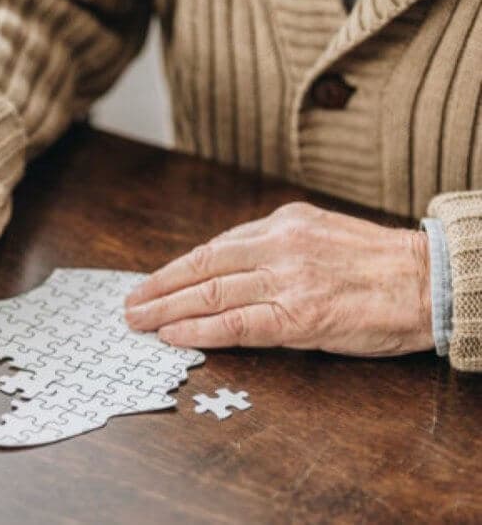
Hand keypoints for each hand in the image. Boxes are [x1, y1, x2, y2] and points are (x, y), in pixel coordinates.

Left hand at [124, 203, 433, 356]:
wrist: (430, 282)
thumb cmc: (378, 264)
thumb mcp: (321, 234)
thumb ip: (275, 245)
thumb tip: (228, 266)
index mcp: (283, 223)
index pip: (213, 248)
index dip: (175, 269)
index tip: (151, 282)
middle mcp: (279, 246)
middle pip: (201, 268)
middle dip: (158, 287)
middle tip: (130, 304)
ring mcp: (287, 280)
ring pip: (210, 294)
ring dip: (166, 309)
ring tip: (139, 321)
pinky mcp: (299, 316)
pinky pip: (236, 324)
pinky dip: (198, 330)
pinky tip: (173, 336)